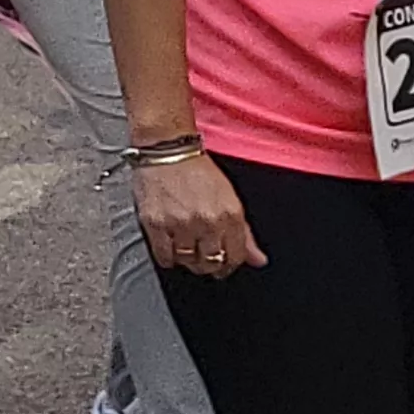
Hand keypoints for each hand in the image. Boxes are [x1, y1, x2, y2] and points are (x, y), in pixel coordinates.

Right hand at [134, 154, 264, 279]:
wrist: (167, 149)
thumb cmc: (198, 170)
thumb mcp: (230, 198)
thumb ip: (244, 233)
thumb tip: (258, 260)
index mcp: (229, 214)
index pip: (235, 257)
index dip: (230, 265)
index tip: (224, 264)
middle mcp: (207, 221)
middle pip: (211, 263)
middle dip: (209, 265)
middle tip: (204, 257)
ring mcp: (180, 224)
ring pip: (188, 261)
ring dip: (189, 260)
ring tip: (187, 248)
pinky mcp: (156, 223)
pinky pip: (165, 256)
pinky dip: (168, 257)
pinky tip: (170, 247)